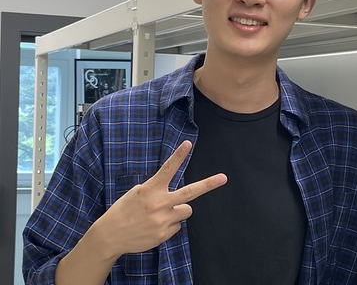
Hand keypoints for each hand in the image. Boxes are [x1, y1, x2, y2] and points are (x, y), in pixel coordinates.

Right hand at [94, 140, 226, 257]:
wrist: (110, 236)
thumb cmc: (125, 210)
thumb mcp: (137, 193)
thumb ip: (157, 189)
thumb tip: (178, 196)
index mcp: (150, 189)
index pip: (167, 169)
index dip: (178, 155)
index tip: (188, 144)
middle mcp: (159, 204)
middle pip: (189, 192)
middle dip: (208, 184)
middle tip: (223, 178)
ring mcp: (163, 220)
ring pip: (186, 210)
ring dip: (179, 210)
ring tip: (161, 214)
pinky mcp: (164, 234)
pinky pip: (177, 225)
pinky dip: (169, 224)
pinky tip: (154, 226)